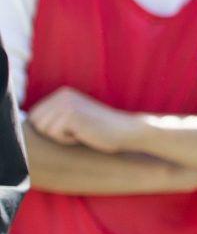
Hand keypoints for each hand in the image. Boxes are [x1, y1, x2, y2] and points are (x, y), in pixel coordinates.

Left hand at [26, 88, 145, 153]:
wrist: (128, 131)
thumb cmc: (103, 131)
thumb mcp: (75, 119)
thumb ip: (55, 117)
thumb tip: (31, 125)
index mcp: (62, 94)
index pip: (35, 117)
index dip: (51, 129)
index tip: (75, 128)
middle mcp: (62, 95)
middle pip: (37, 123)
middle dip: (55, 133)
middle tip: (79, 131)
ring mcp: (66, 104)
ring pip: (45, 130)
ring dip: (62, 137)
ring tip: (83, 132)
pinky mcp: (71, 115)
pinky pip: (55, 134)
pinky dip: (68, 139)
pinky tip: (85, 134)